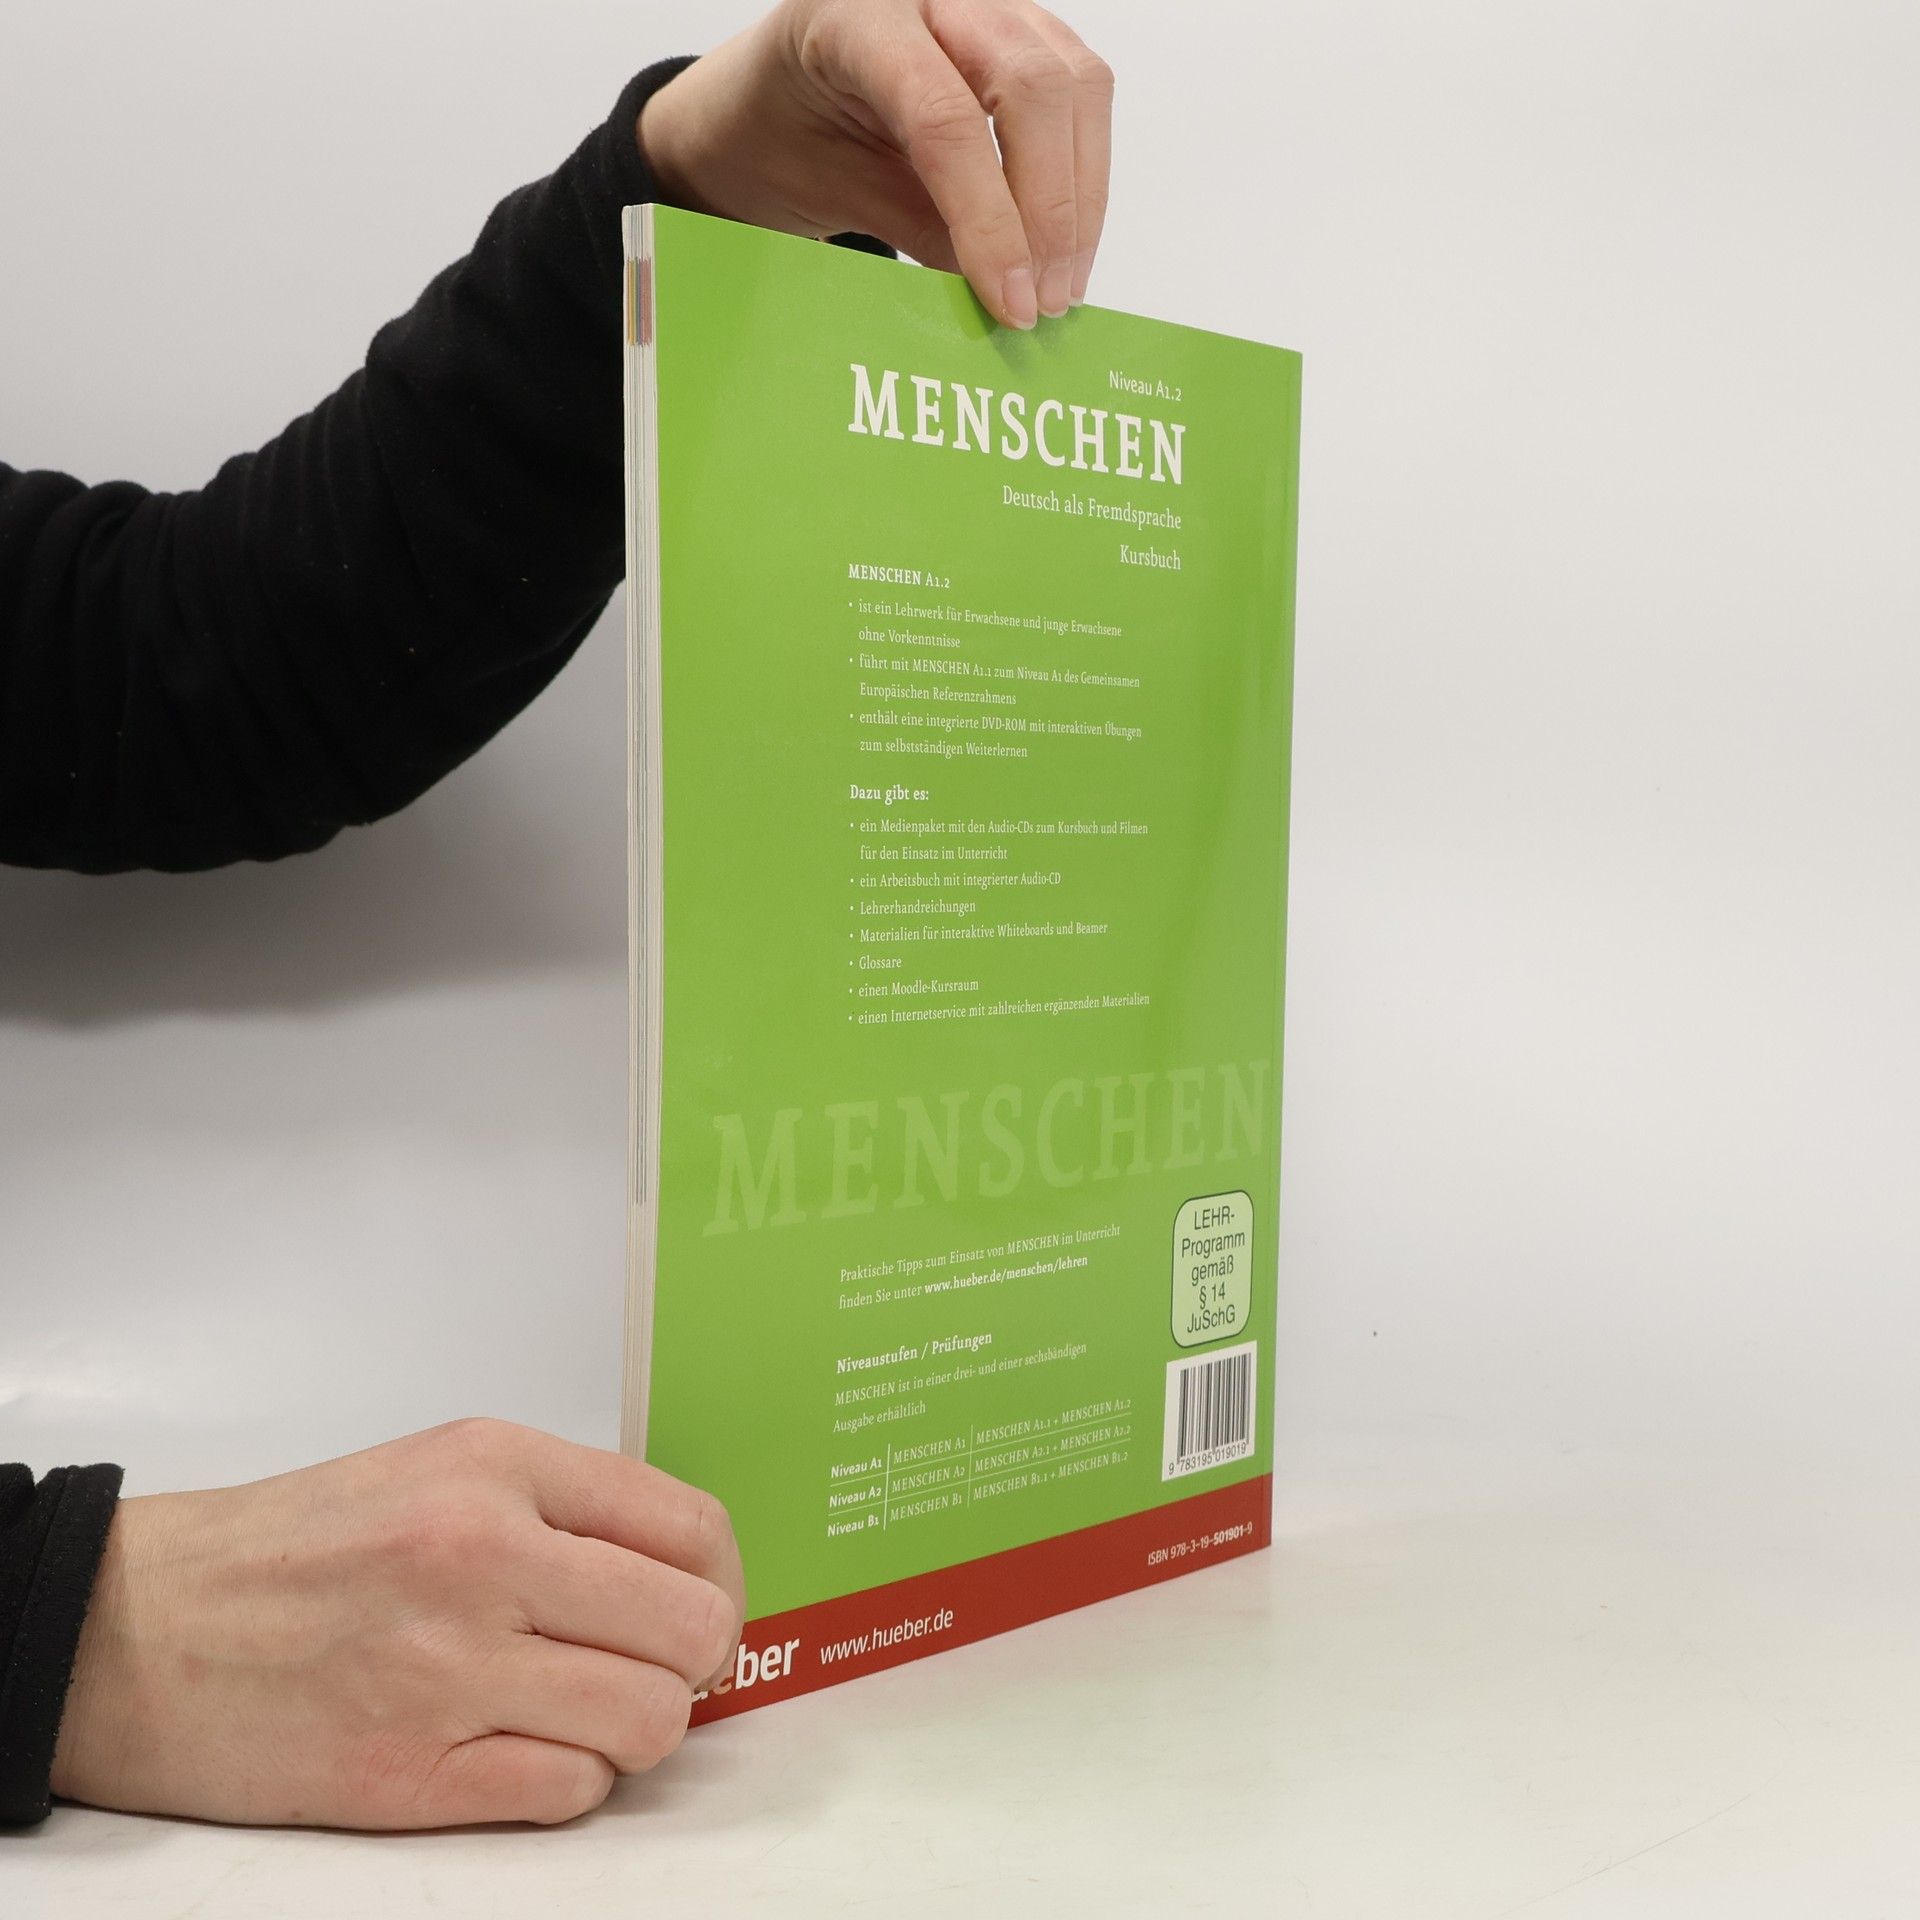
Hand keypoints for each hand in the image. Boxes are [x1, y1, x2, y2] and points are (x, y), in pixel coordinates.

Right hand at [50, 1419, 744, 1827]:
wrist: (139, 1628)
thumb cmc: (298, 1546)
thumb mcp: (441, 1467)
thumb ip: (563, 1507)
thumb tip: (684, 1571)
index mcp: (498, 1468)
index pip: (692, 1527)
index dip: (722, 1581)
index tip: (704, 1607)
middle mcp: (482, 1557)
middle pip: (692, 1629)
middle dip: (695, 1661)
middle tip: (653, 1667)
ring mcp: (446, 1671)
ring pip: (647, 1721)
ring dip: (637, 1730)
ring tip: (585, 1712)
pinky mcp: (408, 1776)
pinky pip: (569, 1792)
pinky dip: (571, 1781)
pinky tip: (525, 1751)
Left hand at [638, 0, 1113, 328]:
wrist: (770, 97)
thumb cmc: (783, 132)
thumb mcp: (828, 187)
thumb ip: (913, 226)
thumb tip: (1001, 289)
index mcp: (857, 16)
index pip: (945, 119)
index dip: (990, 222)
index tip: (1010, 301)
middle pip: (1031, 88)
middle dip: (1050, 212)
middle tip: (1041, 302)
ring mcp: (989, 3)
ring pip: (1074, 86)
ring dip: (1080, 199)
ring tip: (1059, 286)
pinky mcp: (1024, 30)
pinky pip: (1080, 94)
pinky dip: (1082, 175)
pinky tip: (1065, 243)